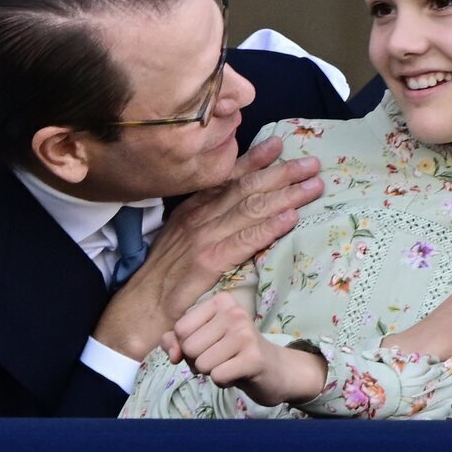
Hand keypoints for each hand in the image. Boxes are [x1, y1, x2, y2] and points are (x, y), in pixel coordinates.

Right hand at [94, 136, 323, 358]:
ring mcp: (203, 237)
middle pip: (246, 188)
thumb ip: (203, 221)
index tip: (279, 145)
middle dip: (281, 173)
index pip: (227, 178)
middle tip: (311, 164)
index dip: (255, 159)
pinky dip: (269, 228)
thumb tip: (231, 210)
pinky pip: (244, 240)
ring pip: (251, 209)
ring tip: (313, 185)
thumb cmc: (161, 275)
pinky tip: (291, 218)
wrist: (139, 307)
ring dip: (286, 195)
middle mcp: (199, 217)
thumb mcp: (179, 238)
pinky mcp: (208, 261)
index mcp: (192, 208)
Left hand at [163, 293, 326, 405]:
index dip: (186, 346)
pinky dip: (223, 382)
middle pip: (189, 347)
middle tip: (221, 357)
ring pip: (201, 364)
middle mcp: (234, 312)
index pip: (180, 329)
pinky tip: (237, 373)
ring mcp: (245, 334)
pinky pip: (217, 376)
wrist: (274, 369)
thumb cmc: (232, 352)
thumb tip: (173, 354)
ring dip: (211, 372)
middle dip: (198, 361)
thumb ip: (177, 341)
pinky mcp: (253, 358)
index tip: (208, 345)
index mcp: (220, 301)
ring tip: (230, 364)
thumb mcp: (202, 339)